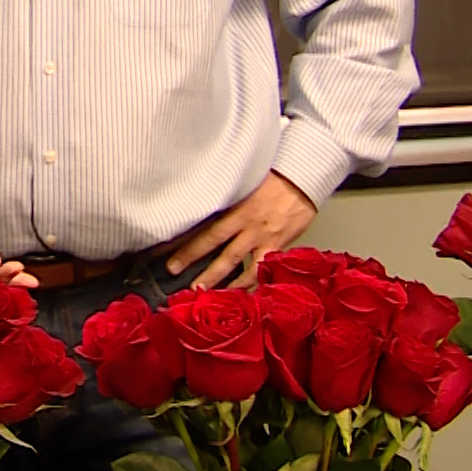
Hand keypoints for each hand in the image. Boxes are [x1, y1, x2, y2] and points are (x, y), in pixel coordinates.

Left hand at [164, 171, 316, 289]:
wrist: (305, 179)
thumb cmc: (275, 177)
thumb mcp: (246, 181)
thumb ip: (228, 197)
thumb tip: (204, 205)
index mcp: (236, 207)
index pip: (206, 228)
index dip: (186, 242)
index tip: (167, 252)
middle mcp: (247, 224)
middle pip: (216, 246)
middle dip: (194, 261)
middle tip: (175, 275)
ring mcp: (263, 238)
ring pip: (237, 264)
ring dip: (219, 279)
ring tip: (203, 293)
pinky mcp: (278, 247)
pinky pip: (263, 269)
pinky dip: (252, 282)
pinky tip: (241, 292)